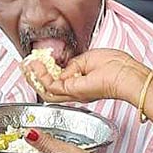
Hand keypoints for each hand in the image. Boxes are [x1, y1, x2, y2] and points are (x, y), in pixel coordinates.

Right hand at [23, 48, 149, 105]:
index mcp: (82, 84)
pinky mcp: (73, 92)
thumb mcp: (89, 60)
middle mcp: (76, 91)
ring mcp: (74, 93)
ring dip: (34, 76)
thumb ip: (73, 65)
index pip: (58, 80)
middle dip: (34, 75)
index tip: (36, 61)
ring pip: (46, 89)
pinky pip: (50, 86)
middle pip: (48, 88)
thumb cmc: (117, 66)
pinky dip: (40, 76)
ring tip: (28, 64)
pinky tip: (36, 66)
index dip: (45, 71)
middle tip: (26, 65)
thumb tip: (62, 68)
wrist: (126, 75)